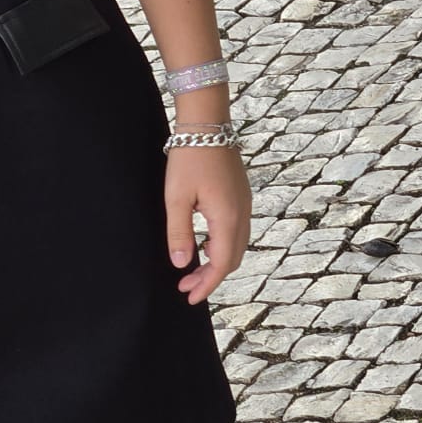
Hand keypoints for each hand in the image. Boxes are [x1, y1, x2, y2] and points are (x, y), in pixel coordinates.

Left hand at [165, 145, 250, 304]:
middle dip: (210, 278)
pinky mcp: (241, 197)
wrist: (207, 124)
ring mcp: (245, 205)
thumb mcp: (176, 198)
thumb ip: (179, 233)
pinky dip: (223, 246)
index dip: (206, 286)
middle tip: (185, 286)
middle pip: (232, 259)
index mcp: (227, 219)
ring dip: (217, 262)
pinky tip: (205, 245)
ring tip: (192, 270)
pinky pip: (237, 232)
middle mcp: (243, 215)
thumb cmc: (189, 158)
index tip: (190, 298)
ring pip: (237, 246)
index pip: (220, 265)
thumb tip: (181, 264)